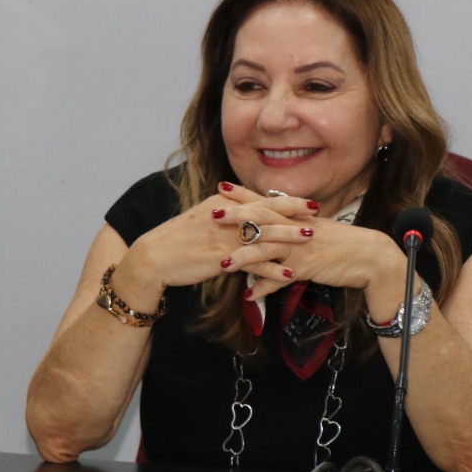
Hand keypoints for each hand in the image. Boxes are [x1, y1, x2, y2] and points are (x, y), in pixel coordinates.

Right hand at [112, 183, 310, 306]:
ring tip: (310, 237)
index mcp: (221, 203)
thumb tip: (245, 208)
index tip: (306, 201)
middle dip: (293, 212)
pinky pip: (253, 263)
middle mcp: (225, 216)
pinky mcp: (222, 259)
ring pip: (263, 234)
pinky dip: (273, 268)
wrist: (154, 257)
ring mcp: (224, 237)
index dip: (284, 200)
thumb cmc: (178, 239)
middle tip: (317, 212)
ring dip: (288, 236)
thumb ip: (226, 212)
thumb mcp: (202, 217)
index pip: (259, 199)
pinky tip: (289, 272)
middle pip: (265, 211)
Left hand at [213, 185, 405, 304]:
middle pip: (261, 220)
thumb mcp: (317, 229)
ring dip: (243, 257)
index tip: (221, 187)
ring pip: (266, 250)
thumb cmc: (342, 243)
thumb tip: (276, 225)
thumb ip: (294, 226)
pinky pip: (279, 280)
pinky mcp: (305, 268)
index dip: (243, 194)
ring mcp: (299, 248)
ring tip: (222, 265)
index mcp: (297, 217)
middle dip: (236, 217)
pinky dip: (264, 288)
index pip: (265, 202)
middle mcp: (296, 229)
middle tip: (212, 214)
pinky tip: (249, 296)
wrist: (369, 256)